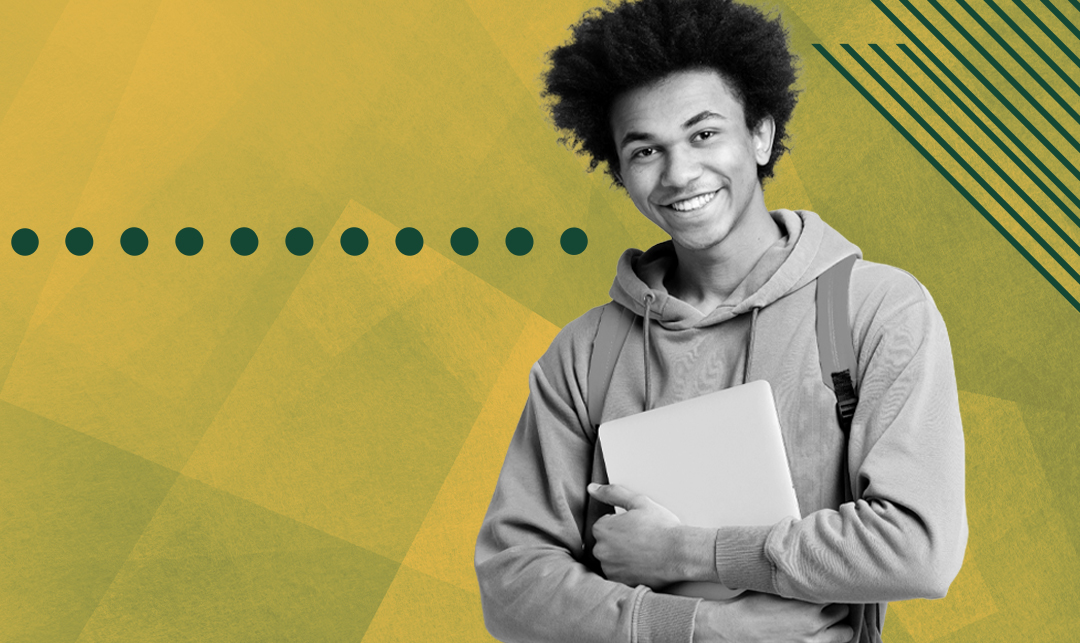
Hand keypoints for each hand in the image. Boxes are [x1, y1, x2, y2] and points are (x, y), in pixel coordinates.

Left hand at [588, 483, 714, 587]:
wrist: (680, 553)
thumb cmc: (661, 528)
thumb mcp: (638, 502)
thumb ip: (612, 493)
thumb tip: (592, 488)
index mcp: (601, 529)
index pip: (603, 524)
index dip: (621, 523)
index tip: (635, 526)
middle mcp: (601, 551)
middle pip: (605, 542)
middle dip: (618, 540)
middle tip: (640, 538)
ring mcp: (610, 568)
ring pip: (612, 559)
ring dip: (622, 555)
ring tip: (643, 551)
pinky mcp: (620, 582)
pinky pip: (619, 573)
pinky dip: (628, 569)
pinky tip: (643, 563)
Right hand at [694, 593, 852, 642]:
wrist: (731, 630)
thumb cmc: (748, 607)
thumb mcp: (773, 588)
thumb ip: (795, 584)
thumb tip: (807, 574)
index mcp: (807, 601)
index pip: (839, 593)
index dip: (835, 591)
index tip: (832, 589)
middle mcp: (814, 623)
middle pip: (844, 614)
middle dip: (838, 609)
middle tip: (828, 606)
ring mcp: (811, 642)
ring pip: (845, 634)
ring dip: (838, 628)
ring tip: (826, 623)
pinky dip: (826, 640)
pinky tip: (816, 635)